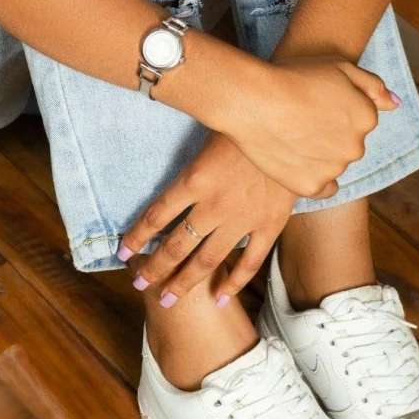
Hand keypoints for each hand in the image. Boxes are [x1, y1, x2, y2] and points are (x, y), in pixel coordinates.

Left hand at [118, 133, 295, 306]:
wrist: (295, 124)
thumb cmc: (249, 118)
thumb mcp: (211, 125)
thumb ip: (194, 143)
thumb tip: (171, 135)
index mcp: (194, 180)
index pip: (155, 215)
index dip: (136, 236)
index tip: (122, 253)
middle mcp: (212, 205)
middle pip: (175, 246)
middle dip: (154, 269)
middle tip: (139, 285)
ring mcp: (241, 219)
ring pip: (206, 261)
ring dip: (183, 283)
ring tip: (168, 300)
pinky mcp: (269, 225)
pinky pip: (249, 262)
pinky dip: (234, 282)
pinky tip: (219, 298)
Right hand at [209, 55, 400, 197]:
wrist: (251, 99)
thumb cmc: (292, 76)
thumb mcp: (339, 66)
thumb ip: (372, 86)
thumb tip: (395, 104)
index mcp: (366, 117)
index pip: (358, 121)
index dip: (333, 112)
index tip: (312, 106)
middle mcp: (356, 147)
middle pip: (347, 146)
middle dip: (329, 137)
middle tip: (299, 122)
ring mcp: (334, 169)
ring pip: (333, 166)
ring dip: (319, 157)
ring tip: (290, 138)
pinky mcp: (311, 187)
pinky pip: (322, 188)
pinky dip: (311, 178)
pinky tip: (296, 163)